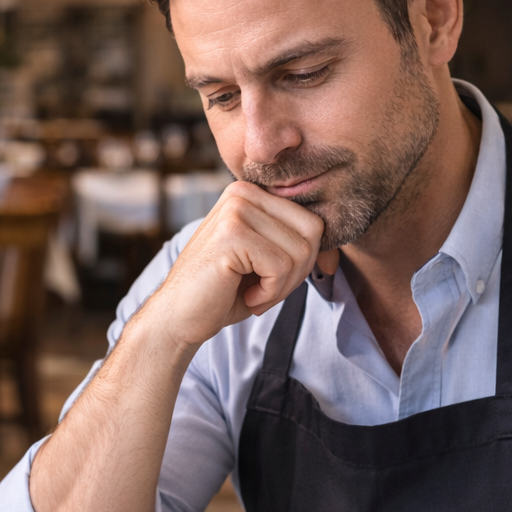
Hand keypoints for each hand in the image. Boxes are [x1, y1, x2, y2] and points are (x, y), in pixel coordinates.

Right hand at [140, 180, 326, 350]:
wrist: (177, 318)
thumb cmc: (223, 292)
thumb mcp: (265, 262)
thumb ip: (295, 247)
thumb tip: (334, 253)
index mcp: (251, 193)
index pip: (312, 222)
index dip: (303, 261)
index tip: (272, 280)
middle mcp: (242, 193)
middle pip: (312, 232)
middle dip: (297, 273)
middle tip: (265, 290)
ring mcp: (235, 210)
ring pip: (299, 251)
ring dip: (282, 286)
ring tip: (253, 293)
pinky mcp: (231, 233)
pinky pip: (280, 266)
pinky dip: (270, 292)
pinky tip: (246, 295)